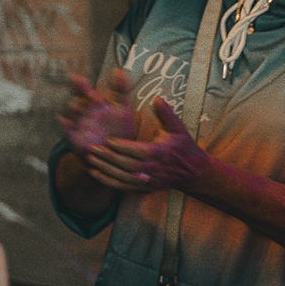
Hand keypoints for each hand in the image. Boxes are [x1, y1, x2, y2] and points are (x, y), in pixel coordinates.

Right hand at [59, 68, 138, 154]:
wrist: (117, 156)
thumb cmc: (121, 130)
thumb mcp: (124, 109)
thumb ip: (122, 90)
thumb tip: (120, 69)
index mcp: (94, 104)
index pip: (83, 89)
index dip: (79, 83)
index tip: (77, 77)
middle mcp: (83, 112)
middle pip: (74, 98)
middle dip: (75, 97)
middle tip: (82, 92)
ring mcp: (77, 125)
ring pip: (68, 113)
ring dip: (72, 109)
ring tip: (77, 106)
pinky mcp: (74, 139)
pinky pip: (66, 131)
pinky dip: (65, 126)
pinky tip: (67, 123)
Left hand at [85, 98, 209, 193]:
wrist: (194, 173)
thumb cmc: (185, 148)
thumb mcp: (178, 129)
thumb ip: (166, 114)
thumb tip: (157, 98)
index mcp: (160, 152)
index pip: (138, 150)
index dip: (122, 147)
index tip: (108, 140)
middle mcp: (154, 168)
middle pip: (127, 164)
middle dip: (108, 157)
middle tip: (92, 149)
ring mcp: (149, 179)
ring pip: (123, 176)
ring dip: (105, 170)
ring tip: (90, 160)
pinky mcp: (145, 187)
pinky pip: (124, 186)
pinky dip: (109, 181)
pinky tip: (95, 173)